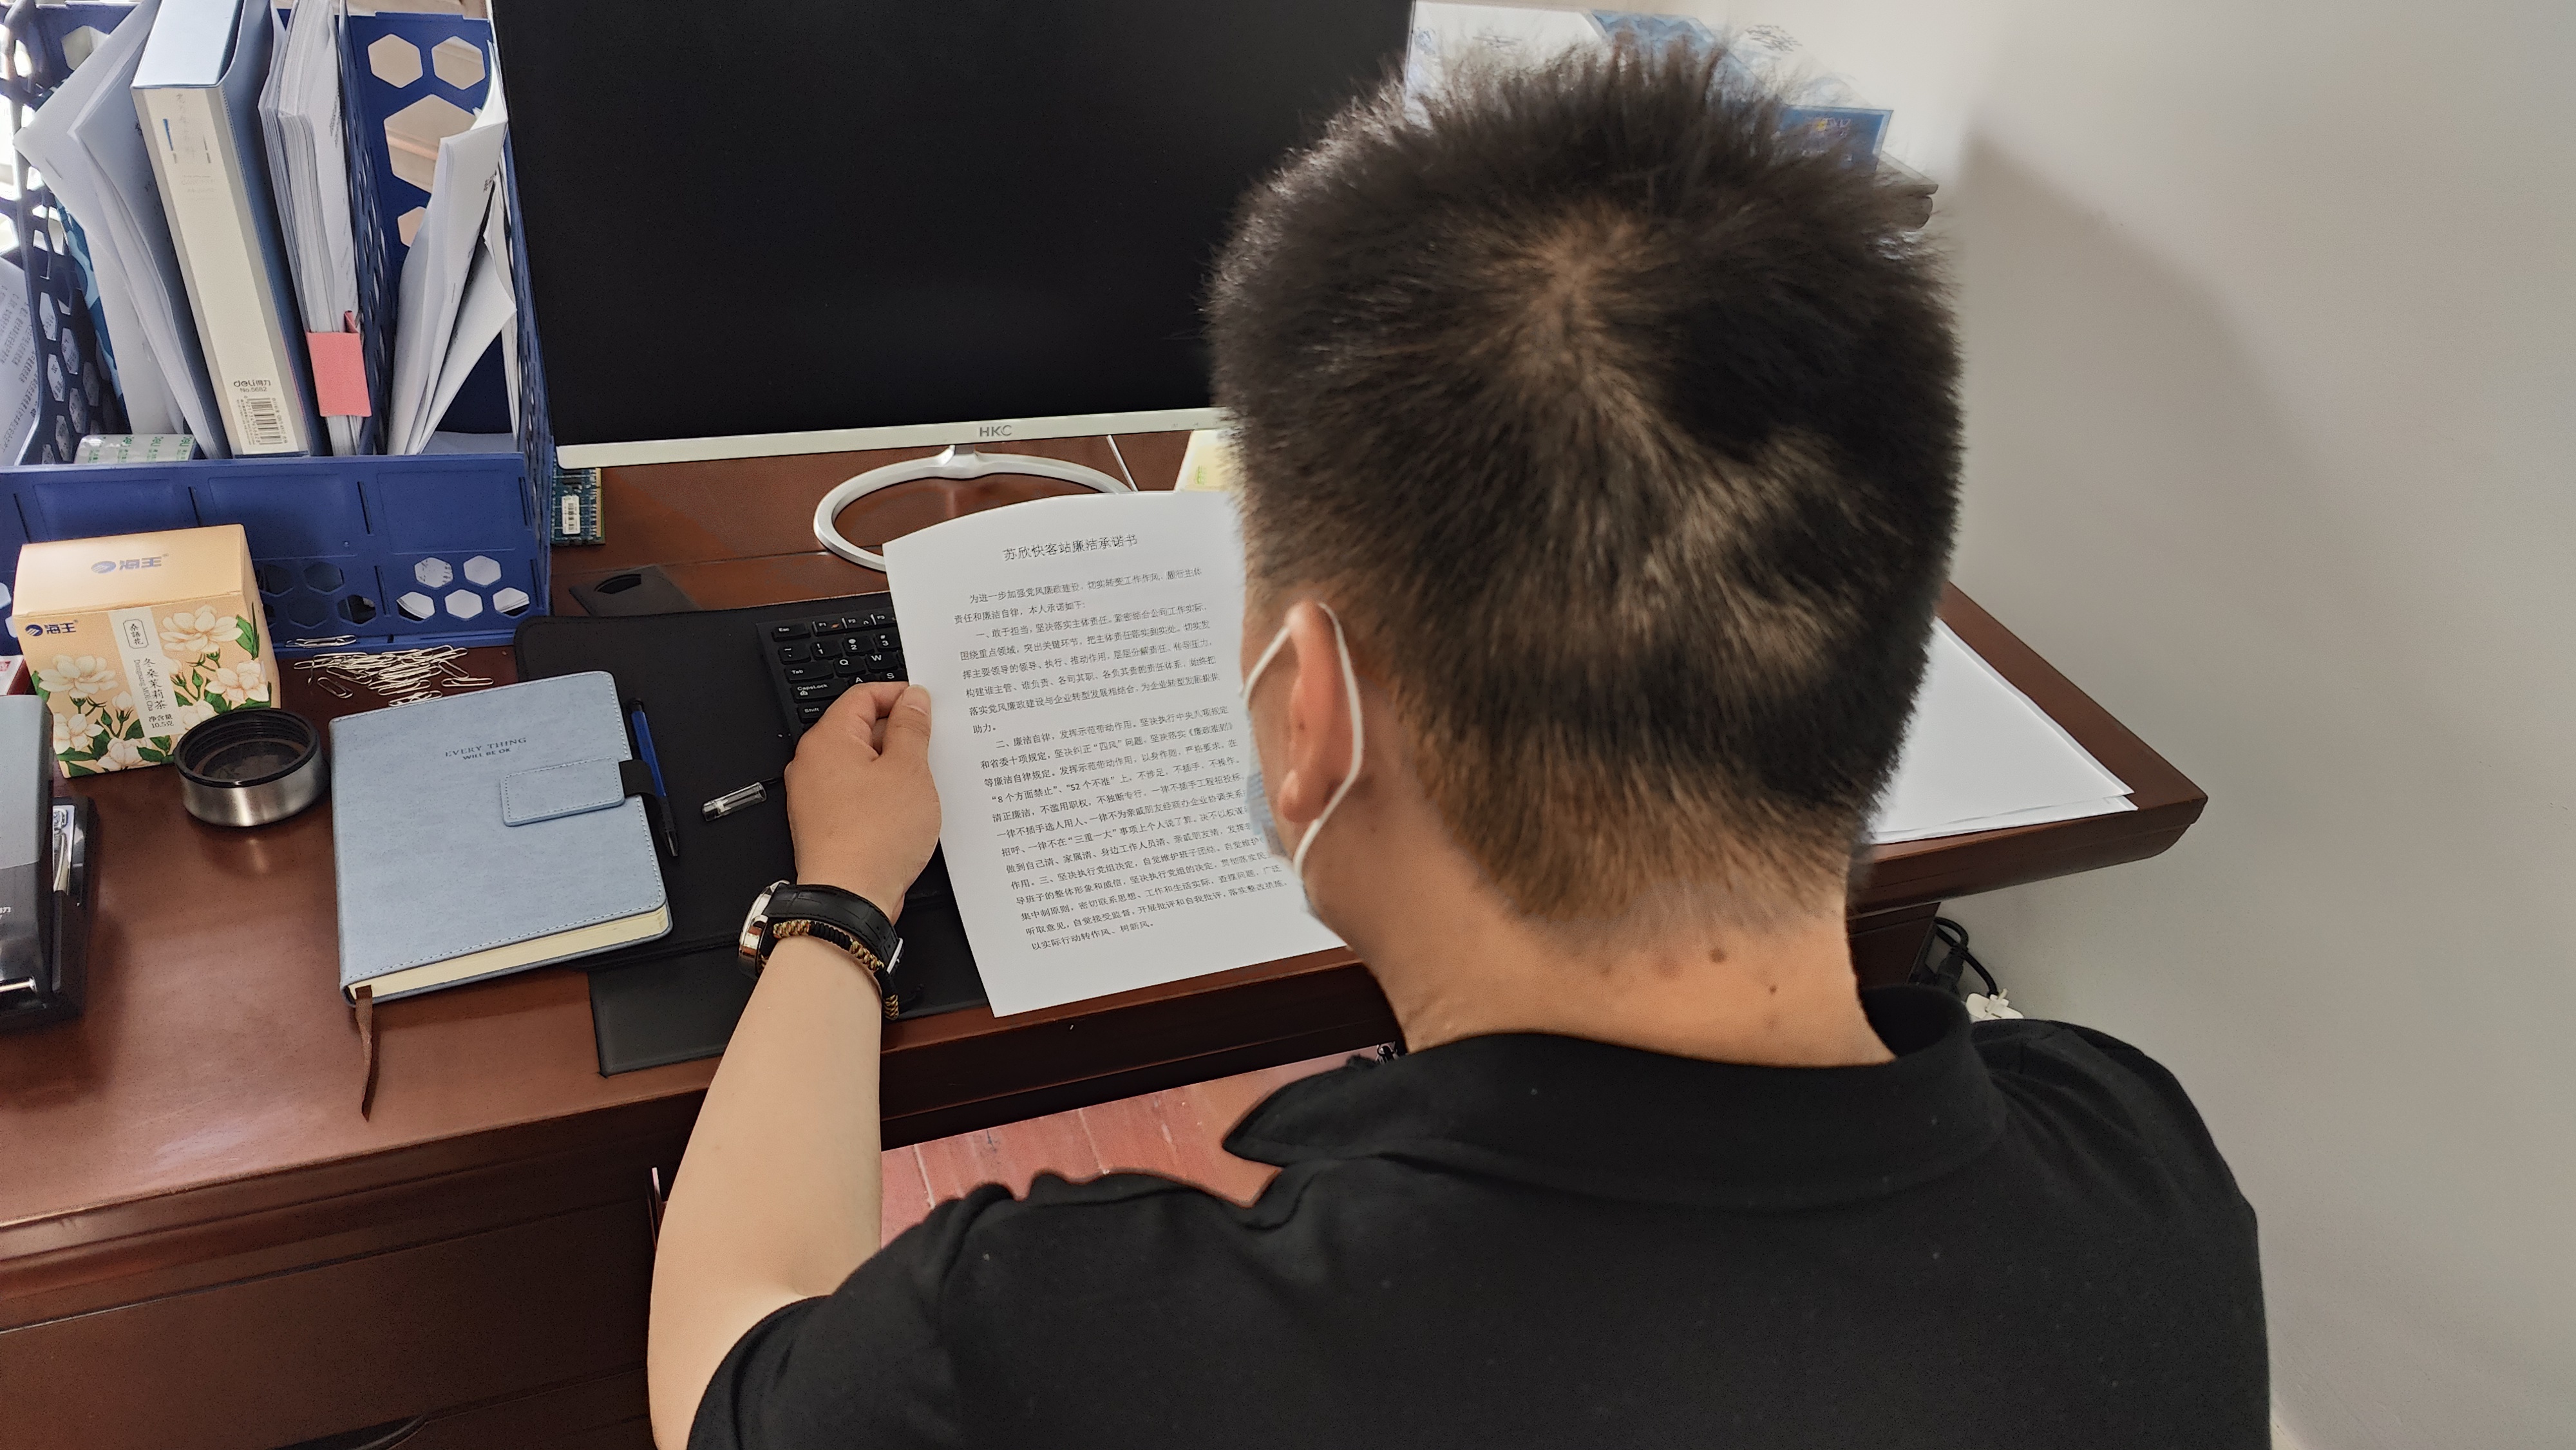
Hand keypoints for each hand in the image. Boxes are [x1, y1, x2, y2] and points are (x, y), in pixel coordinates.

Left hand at [784, 682, 938, 920]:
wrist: (849, 898)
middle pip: (860, 728)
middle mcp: (813, 763)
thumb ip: (911, 728)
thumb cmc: (874, 839)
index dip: (899, 695)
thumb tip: (913, 701)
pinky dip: (880, 793)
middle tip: (932, 746)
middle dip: (899, 733)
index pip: (863, 695)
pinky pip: (855, 792)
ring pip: (860, 763)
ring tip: (922, 782)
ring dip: (893, 766)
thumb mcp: (908, 771)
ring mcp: (815, 795)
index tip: (927, 707)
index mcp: (828, 740)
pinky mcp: (824, 822)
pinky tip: (905, 809)